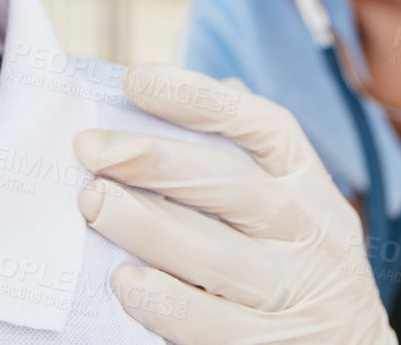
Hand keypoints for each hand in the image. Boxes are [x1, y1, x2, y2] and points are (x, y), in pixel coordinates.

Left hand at [75, 63, 396, 344]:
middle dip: (152, 159)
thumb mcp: (302, 204)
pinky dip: (162, 300)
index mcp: (310, 186)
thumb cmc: (304, 263)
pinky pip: (205, 322)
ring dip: (145, 224)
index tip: (136, 80)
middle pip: (228, 183)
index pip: (263, 125)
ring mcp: (290, 292)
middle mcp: (306, 232)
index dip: (199, 97)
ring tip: (93, 202)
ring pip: (211, 252)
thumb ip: (255, 157)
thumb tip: (205, 93)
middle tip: (89, 149)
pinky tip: (125, 280)